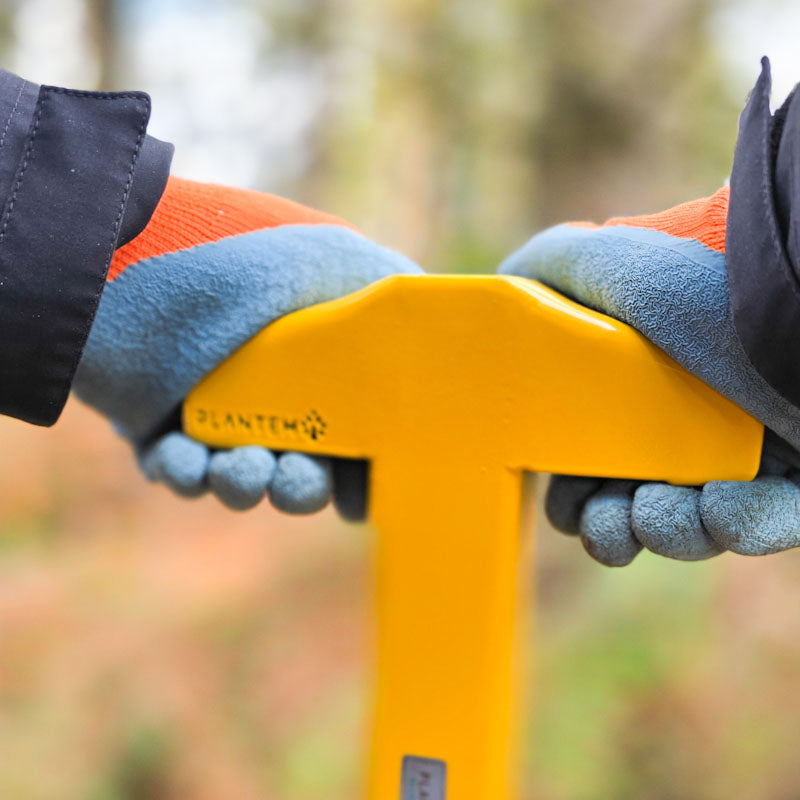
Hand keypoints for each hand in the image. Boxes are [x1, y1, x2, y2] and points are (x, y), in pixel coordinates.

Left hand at [73, 177, 420, 512]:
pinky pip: (180, 471)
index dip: (362, 469)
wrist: (131, 248)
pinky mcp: (158, 425)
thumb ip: (397, 305)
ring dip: (246, 485)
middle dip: (303, 486)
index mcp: (318, 366)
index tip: (363, 488)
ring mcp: (214, 410)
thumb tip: (449, 343)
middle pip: (302, 468)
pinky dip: (186, 475)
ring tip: (240, 469)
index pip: (354, 435)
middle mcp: (272, 391)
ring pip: (243, 479)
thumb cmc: (240, 257)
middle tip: (296, 480)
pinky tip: (186, 459)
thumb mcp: (341, 265)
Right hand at [499, 187, 799, 563]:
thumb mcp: (613, 264)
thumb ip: (548, 272)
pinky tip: (722, 510)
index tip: (567, 501)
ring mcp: (754, 446)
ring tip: (662, 515)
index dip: (574, 488)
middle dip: (613, 524)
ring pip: (697, 522)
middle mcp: (694, 411)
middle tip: (608, 527)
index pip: (595, 450)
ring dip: (670, 530)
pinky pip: (769, 521)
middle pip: (636, 497)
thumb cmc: (713, 282)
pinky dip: (740, 526)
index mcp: (644, 376)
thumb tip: (508, 288)